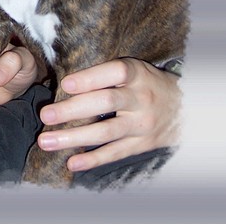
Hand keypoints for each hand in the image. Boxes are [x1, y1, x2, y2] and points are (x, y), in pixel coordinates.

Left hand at [37, 58, 181, 171]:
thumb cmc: (146, 83)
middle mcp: (140, 98)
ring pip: (105, 132)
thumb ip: (105, 74)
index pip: (113, 73)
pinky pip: (115, 153)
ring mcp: (142, 124)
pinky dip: (93, 159)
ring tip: (47, 141)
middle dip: (72, 110)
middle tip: (46, 115)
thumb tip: (65, 82)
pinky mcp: (142, 144)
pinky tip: (72, 162)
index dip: (89, 78)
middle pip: (105, 103)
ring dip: (73, 138)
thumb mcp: (134, 70)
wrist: (187, 108)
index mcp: (136, 74)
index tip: (65, 84)